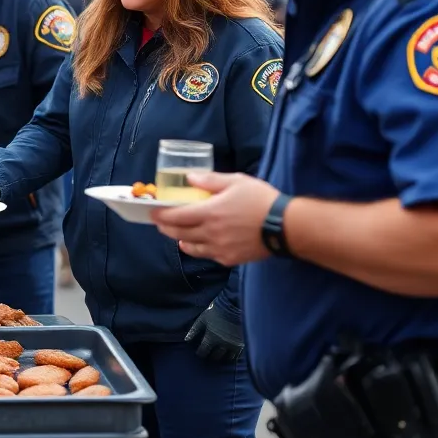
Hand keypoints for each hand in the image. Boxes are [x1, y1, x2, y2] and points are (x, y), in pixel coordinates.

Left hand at [151, 171, 277, 265]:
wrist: (285, 226)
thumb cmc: (261, 200)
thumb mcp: (236, 182)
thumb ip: (210, 180)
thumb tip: (189, 178)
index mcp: (210, 213)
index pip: (177, 216)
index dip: (161, 215)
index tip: (152, 213)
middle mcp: (211, 233)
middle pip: (180, 233)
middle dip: (166, 228)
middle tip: (159, 223)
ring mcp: (220, 248)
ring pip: (192, 247)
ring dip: (179, 239)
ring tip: (175, 234)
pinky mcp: (230, 259)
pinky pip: (207, 255)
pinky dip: (197, 249)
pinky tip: (194, 245)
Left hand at [185, 302, 243, 362]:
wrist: (234, 305)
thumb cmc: (216, 311)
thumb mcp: (202, 318)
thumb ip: (194, 330)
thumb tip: (186, 340)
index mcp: (211, 338)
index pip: (204, 351)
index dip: (201, 353)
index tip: (200, 352)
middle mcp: (222, 344)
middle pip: (216, 356)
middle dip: (212, 356)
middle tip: (211, 354)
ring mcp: (233, 345)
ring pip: (227, 358)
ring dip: (223, 357)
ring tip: (221, 355)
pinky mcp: (242, 343)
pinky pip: (238, 355)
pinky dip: (233, 356)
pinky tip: (231, 354)